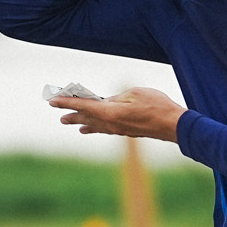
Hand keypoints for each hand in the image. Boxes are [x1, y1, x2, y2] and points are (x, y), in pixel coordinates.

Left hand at [49, 86, 184, 141]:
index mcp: (110, 113)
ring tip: (71, 124)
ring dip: (82, 122)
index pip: (83, 106)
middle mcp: (111, 124)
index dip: (67, 102)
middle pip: (87, 118)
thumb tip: (107, 103)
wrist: (173, 125)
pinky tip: (91, 129)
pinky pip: (104, 129)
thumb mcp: (134, 94)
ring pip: (95, 125)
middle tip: (60, 115)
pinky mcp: (125, 132)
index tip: (53, 101)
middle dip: (72, 114)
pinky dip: (95, 127)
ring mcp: (118, 130)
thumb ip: (117, 98)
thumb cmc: (157, 106)